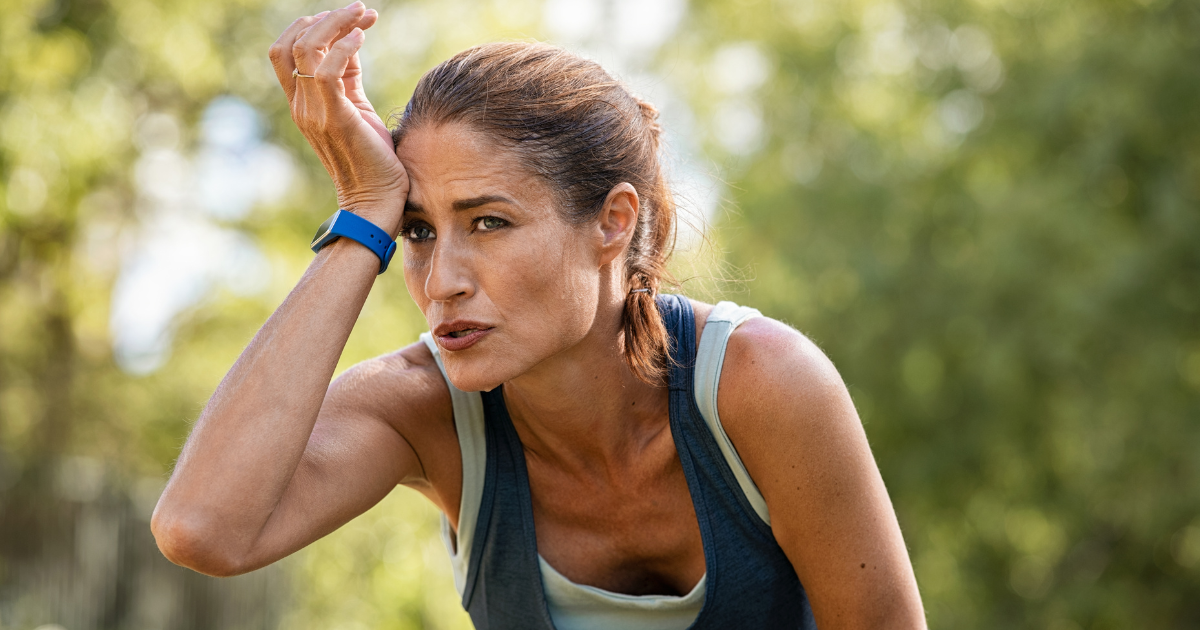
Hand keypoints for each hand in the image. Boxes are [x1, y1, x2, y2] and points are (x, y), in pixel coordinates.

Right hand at [269, 2, 407, 235]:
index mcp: (302, 104)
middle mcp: (301, 107)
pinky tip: (362, 37)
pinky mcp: (335, 119)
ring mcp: (314, 113)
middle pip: (289, 43)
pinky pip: (327, 71)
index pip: (285, 52)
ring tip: (364, 14)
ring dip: (336, 23)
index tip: (350, 17)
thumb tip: (351, 42)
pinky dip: (344, 47)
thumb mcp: (357, 109)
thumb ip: (348, 78)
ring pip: (306, 48)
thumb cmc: (373, 160)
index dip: (312, 25)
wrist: (376, 202)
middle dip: (325, 17)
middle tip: (359, 9)